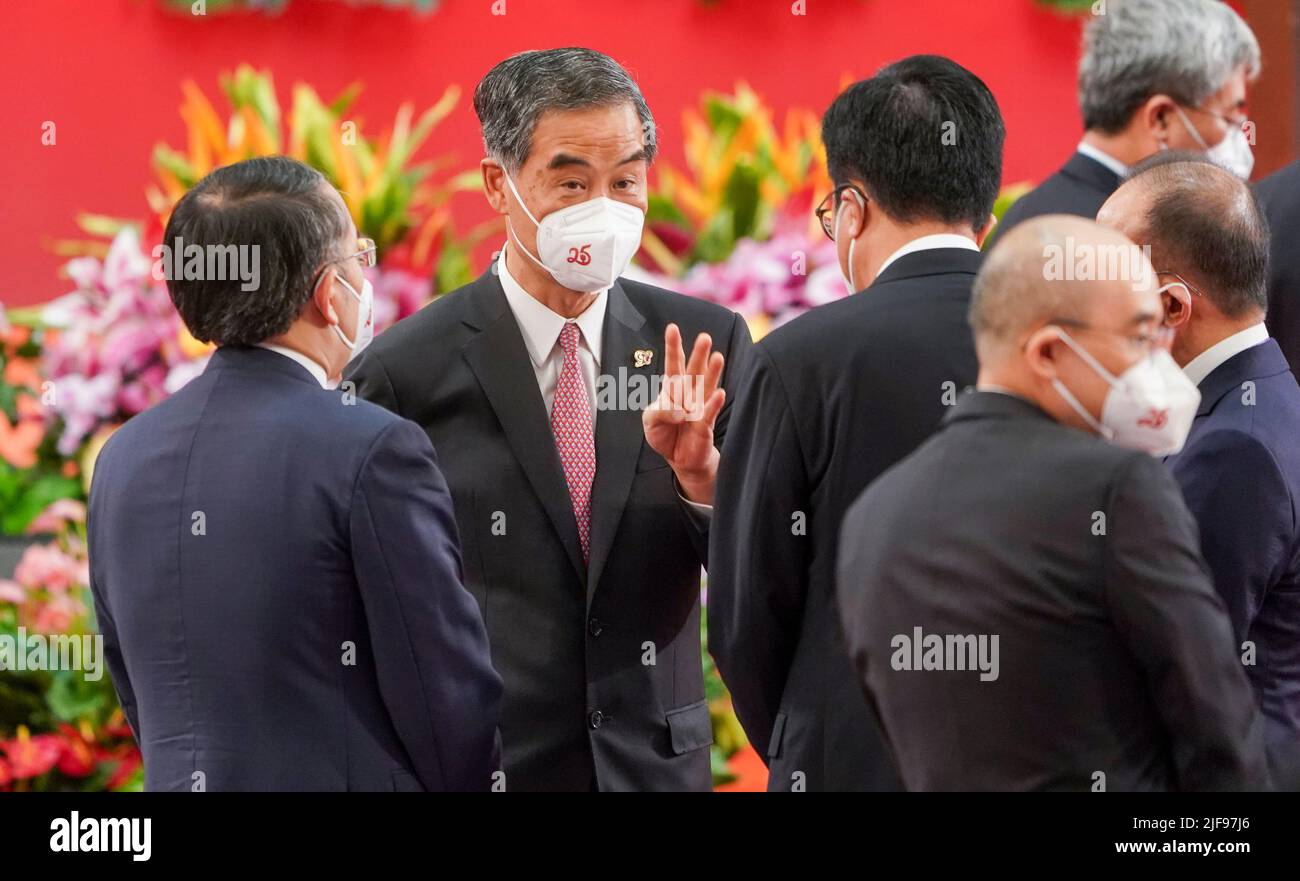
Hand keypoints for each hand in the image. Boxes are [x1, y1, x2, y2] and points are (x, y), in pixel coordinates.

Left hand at [642, 323, 725, 503]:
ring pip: (706, 386)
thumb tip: (678, 410)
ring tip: (718, 357)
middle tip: (704, 337)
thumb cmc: (665, 434)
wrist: (680, 458)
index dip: (673, 347)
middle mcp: (688, 394)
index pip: (673, 364)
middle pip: (693, 370)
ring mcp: (698, 407)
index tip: (672, 328)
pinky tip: (720, 393)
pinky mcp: (705, 424)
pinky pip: (709, 412)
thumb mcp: (650, 421)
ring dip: (712, 372)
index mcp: (672, 389)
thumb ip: (658, 412)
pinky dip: (714, 403)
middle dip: (698, 354)